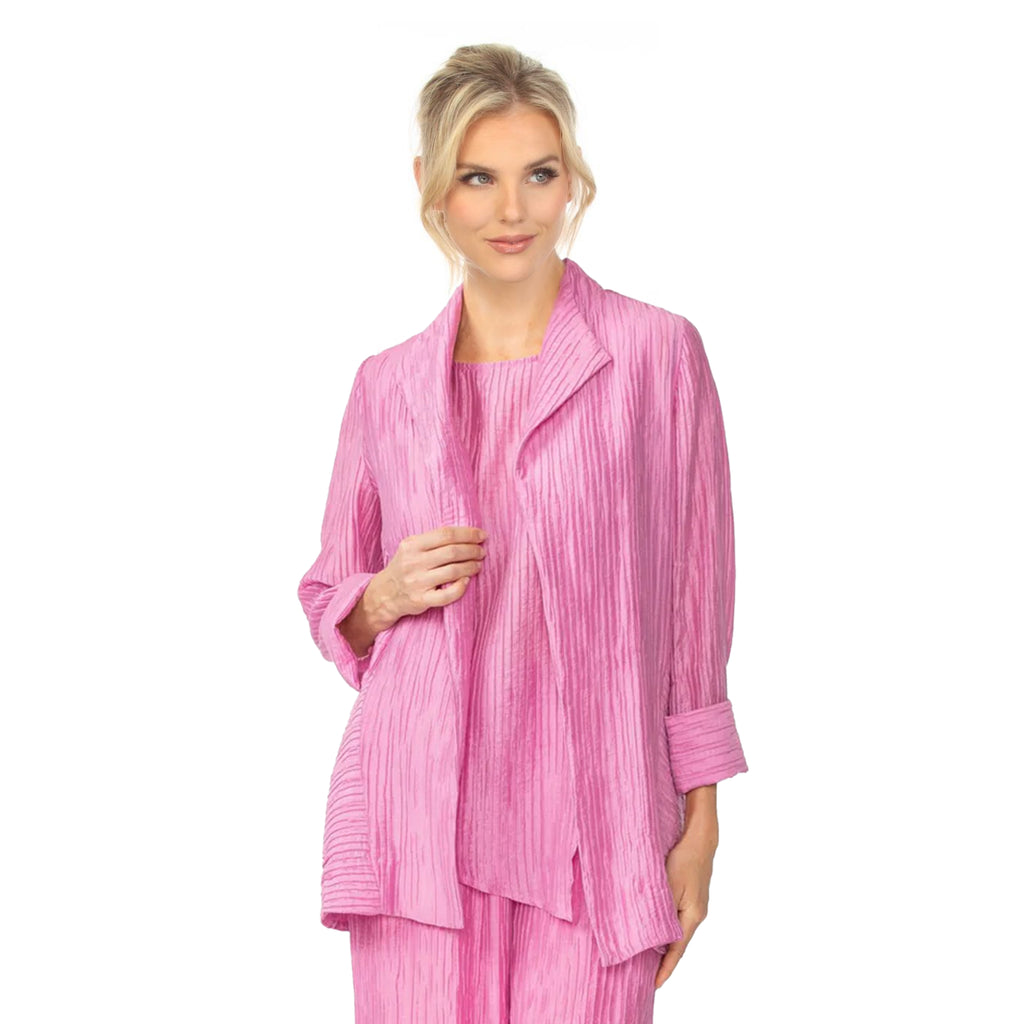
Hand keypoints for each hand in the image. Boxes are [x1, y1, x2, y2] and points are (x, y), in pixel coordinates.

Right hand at [371, 524, 487, 625]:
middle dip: (472, 550)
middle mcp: (413, 562)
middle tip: (481, 552)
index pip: (445, 534)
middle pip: (452, 552)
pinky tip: (467, 581)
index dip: (468, 533)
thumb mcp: (411, 548)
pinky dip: (461, 588)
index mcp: (412, 545)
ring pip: (453, 571)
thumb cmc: (405, 567)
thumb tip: (466, 534)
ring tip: (478, 565)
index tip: (482, 535)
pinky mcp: (421, 600)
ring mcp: (417, 582)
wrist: (384, 593)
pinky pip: (447, 595)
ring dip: (471, 567)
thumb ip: (433, 540)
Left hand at [654, 827, 717, 988]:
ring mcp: (696, 907)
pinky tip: (656, 928)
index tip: (655, 986)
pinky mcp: (692, 898)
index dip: (665, 969)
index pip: (677, 950)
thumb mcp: (667, 884)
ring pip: (677, 931)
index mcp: (692, 916)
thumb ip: (659, 907)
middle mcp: (696, 915)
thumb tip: (650, 930)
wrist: (700, 841)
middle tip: (646, 975)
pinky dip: (667, 928)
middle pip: (678, 944)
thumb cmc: (683, 860)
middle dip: (663, 960)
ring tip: (648, 956)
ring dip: (664, 943)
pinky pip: (678, 919)